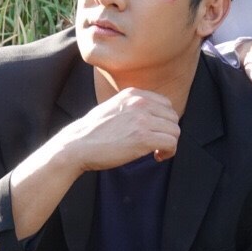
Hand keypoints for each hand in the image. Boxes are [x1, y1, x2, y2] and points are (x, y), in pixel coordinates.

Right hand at [60, 88, 180, 169]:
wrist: (77, 145)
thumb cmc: (91, 132)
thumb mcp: (112, 108)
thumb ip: (131, 107)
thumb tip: (150, 118)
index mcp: (133, 94)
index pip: (165, 104)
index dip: (164, 121)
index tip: (155, 132)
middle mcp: (139, 103)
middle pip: (173, 117)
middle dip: (168, 132)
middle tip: (157, 145)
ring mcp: (142, 119)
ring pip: (175, 130)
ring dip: (169, 144)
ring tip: (156, 152)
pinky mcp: (143, 137)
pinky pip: (171, 143)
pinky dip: (168, 152)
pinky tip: (155, 157)